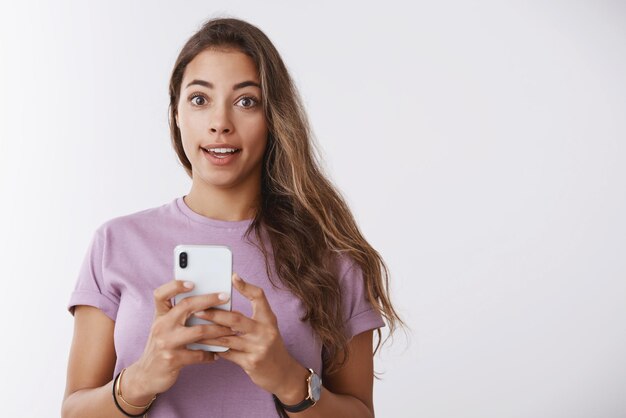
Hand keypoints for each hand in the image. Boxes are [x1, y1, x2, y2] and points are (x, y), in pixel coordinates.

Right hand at [130, 279, 236, 396]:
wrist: (146, 375)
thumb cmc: (162, 347)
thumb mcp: (165, 328)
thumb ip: (179, 316)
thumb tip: (209, 303)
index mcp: (160, 316)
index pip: (161, 294)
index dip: (175, 286)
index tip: (192, 282)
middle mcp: (161, 326)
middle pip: (186, 306)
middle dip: (209, 300)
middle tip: (226, 297)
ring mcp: (166, 343)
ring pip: (199, 330)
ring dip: (218, 330)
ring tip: (231, 329)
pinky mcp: (172, 360)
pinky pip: (198, 354)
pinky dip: (211, 354)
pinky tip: (218, 354)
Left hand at [193, 273, 306, 397]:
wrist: (282, 373)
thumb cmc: (269, 345)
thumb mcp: (266, 327)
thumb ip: (250, 317)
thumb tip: (223, 304)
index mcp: (269, 319)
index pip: (259, 297)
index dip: (246, 286)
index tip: (233, 277)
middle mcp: (265, 332)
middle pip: (236, 319)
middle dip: (214, 314)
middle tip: (197, 309)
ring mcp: (258, 348)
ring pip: (227, 338)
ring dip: (208, 333)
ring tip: (193, 328)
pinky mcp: (251, 362)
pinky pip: (227, 354)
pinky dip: (214, 349)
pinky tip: (203, 345)